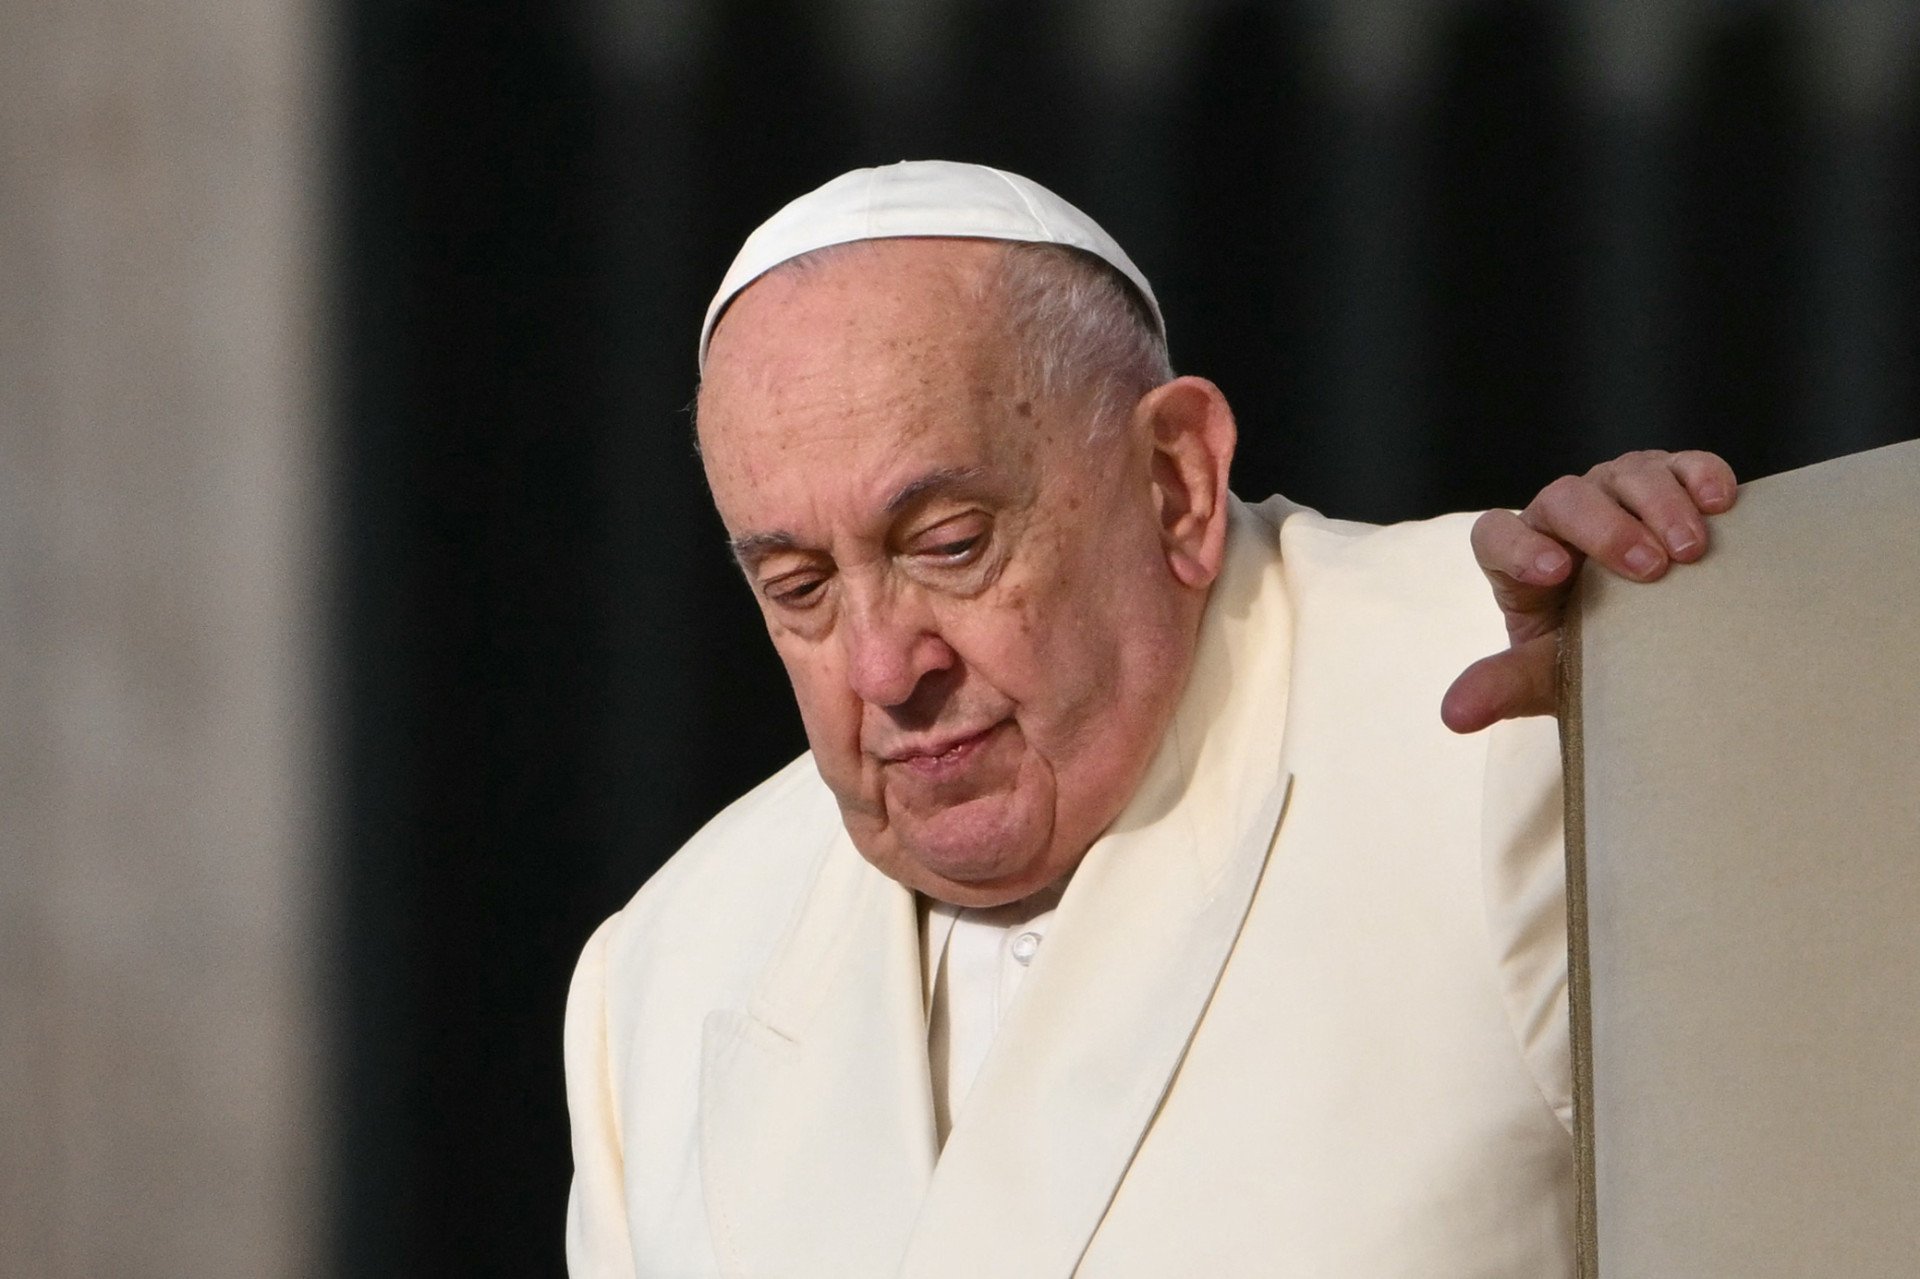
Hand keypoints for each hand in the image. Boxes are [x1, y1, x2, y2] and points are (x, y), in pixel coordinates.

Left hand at [1441, 449, 1737, 733]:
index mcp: (1519, 558)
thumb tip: (1455, 716)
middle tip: (1649, 568)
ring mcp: (1614, 493)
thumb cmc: (1585, 654)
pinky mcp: (1666, 483)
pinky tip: (1720, 502)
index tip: (1554, 574)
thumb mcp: (1546, 674)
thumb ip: (1503, 684)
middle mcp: (1561, 517)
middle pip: (1567, 498)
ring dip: (1660, 507)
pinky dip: (1700, 475)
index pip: (1497, 535)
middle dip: (1606, 529)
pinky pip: (1680, 464)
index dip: (1518, 546)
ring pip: (1627, 476)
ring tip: (1690, 551)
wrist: (1648, 647)